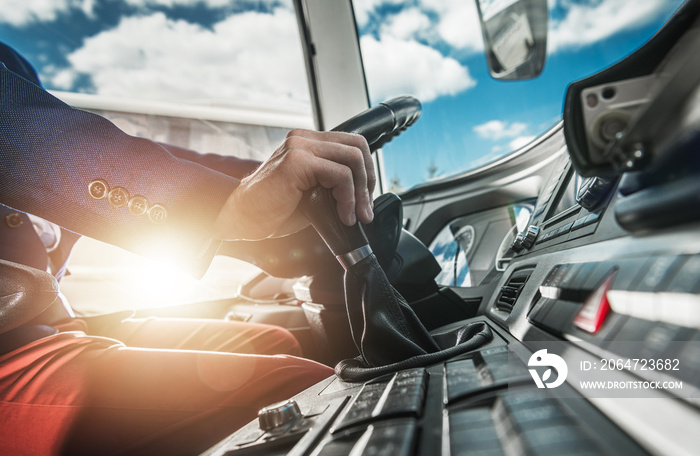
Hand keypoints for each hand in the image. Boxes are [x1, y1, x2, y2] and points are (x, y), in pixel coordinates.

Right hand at [213, 129, 374, 239]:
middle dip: (368, 181)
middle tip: (364, 210)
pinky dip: (348, 198)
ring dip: (360, 193)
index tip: (364, 199)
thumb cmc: (272, 210)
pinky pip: (340, 175)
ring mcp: (300, 146)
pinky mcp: (298, 161)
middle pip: (358, 147)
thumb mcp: (313, 193)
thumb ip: (334, 185)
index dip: (366, 172)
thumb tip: (363, 196)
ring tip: (354, 216)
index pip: (352, 143)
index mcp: (307, 142)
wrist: (243, 219)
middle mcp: (303, 139)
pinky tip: (342, 215)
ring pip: (353, 159)